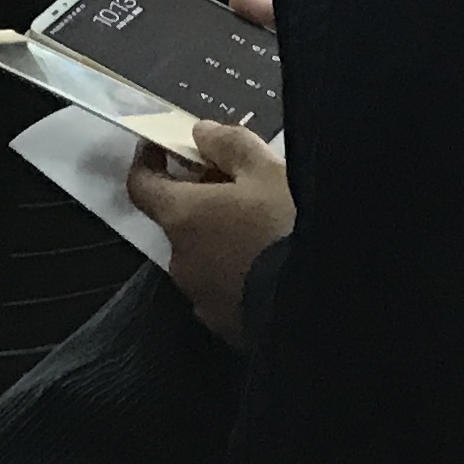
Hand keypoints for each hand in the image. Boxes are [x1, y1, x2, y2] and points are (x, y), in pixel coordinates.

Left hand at [128, 116, 294, 346]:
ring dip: (220, 240)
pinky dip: (237, 273)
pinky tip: (271, 267)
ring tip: (263, 230)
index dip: (148, 162)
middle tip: (239, 188)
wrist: (323, 304)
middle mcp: (180, 261)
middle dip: (200, 202)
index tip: (163, 147)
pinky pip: (224, 290)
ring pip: (203, 257)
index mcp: (181, 218)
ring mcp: (201, 300)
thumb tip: (199, 134)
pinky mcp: (226, 328)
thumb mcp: (266, 170)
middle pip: (179, 222)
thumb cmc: (287, 225)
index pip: (141, 186)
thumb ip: (228, 145)